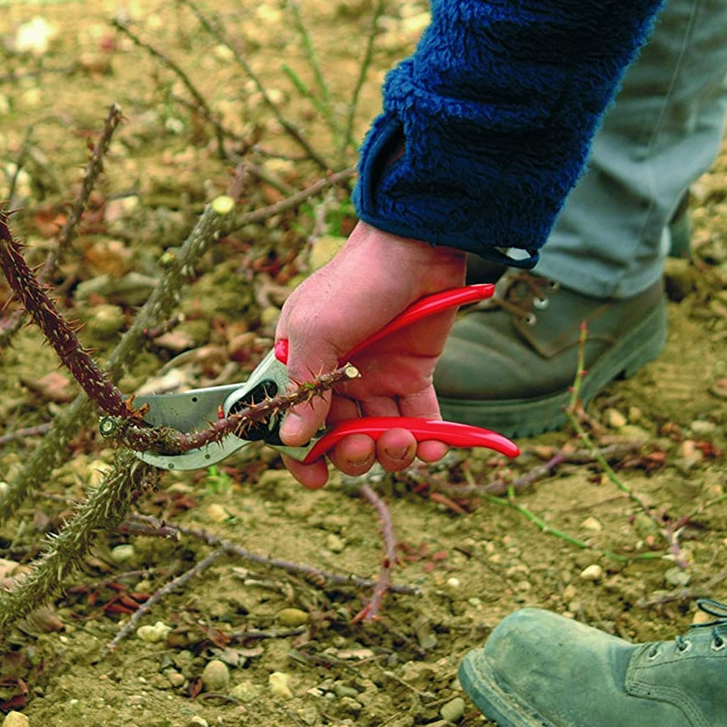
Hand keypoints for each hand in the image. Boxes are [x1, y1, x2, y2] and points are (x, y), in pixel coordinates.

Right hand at [275, 222, 466, 487]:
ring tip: (403, 441)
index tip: (316, 479)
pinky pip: (420, 419)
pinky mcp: (415, 374)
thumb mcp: (316, 331)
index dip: (300, 456)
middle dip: (353, 454)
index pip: (293, 422)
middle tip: (368, 445)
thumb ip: (306, 388)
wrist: (416, 248)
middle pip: (340, 436)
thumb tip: (292, 439)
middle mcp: (338, 378)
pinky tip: (435, 447)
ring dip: (391, 450)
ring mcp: (378, 377)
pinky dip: (428, 440)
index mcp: (302, 366)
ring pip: (380, 434)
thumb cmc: (354, 283)